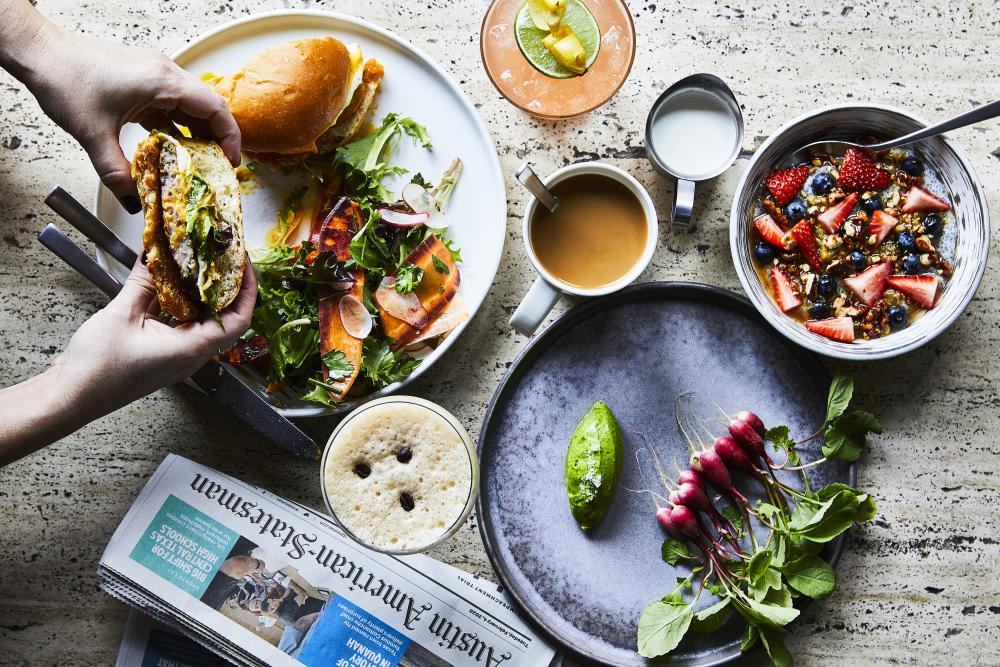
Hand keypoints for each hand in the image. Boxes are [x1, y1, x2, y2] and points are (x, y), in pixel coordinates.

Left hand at [18, 21, 240, 212]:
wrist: (40, 53)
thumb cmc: (65, 78)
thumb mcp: (92, 134)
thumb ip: (117, 172)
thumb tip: (134, 201)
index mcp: (163, 81)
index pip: (215, 108)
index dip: (230, 138)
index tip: (231, 163)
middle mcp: (164, 73)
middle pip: (208, 107)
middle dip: (217, 139)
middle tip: (216, 168)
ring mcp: (154, 74)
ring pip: (190, 105)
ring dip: (197, 132)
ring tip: (196, 162)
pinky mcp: (142, 79)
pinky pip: (171, 104)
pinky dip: (177, 125)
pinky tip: (170, 146)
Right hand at [52, 259, 256, 418]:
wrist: (71, 397)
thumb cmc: (97, 369)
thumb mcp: (121, 314)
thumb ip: (143, 283)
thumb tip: (154, 254)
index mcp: (191, 349)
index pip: (238, 320)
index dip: (247, 290)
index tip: (244, 263)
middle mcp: (189, 354)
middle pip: (222, 316)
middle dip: (224, 284)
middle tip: (221, 255)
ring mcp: (175, 354)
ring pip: (198, 317)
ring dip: (197, 290)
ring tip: (196, 260)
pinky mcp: (160, 351)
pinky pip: (176, 322)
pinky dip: (175, 300)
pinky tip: (165, 278)